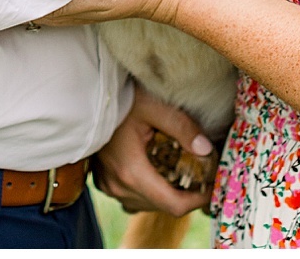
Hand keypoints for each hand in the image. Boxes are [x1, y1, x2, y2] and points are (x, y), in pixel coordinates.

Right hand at [91, 85, 214, 216]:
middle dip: (185, 194)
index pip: (173, 205)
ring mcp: (108, 184)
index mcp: (131, 171)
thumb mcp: (156, 106)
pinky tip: (156, 169)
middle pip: (161, 206)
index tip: (212, 185)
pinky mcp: (103, 180)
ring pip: (146, 203)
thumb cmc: (121, 97)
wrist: (88, 93)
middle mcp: (117, 185)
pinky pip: (131, 197)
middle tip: (201, 173)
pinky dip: (148, 190)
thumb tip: (207, 150)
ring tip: (181, 171)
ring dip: (166, 193)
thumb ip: (183, 128)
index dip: (198, 200)